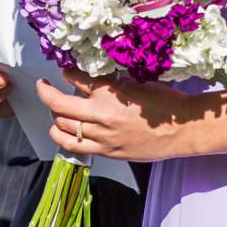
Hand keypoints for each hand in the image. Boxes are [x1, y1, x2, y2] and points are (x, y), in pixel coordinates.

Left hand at [38, 67, 226, 161]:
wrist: (182, 129)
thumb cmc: (163, 102)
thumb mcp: (134, 84)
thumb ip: (108, 84)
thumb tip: (85, 79)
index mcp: (110, 93)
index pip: (76, 80)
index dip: (65, 75)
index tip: (62, 73)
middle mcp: (101, 115)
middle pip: (59, 105)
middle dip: (46, 93)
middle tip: (44, 87)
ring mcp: (102, 137)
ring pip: (63, 126)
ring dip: (54, 116)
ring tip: (55, 110)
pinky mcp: (107, 152)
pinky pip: (74, 146)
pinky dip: (61, 136)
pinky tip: (60, 130)